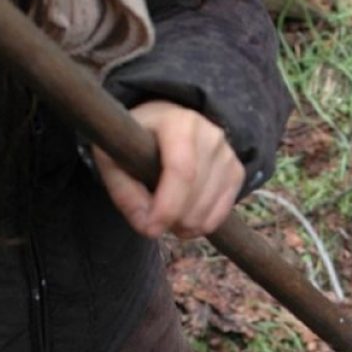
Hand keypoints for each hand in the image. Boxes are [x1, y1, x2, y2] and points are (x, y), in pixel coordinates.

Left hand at [93, 100, 244, 238]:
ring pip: (209, 209)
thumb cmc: (136, 142)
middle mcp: (211, 135)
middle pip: (196, 194)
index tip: (150, 228)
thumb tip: (148, 227)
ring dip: (185, 225)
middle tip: (152, 223)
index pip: (182, 171)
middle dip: (172, 220)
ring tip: (167, 216)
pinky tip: (185, 218)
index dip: (167, 206)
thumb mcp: (114, 159)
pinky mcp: (236, 172)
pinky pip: (222, 212)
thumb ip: (125, 193)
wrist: (165, 125)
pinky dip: (202, 225)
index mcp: (179, 123)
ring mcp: (227, 154)